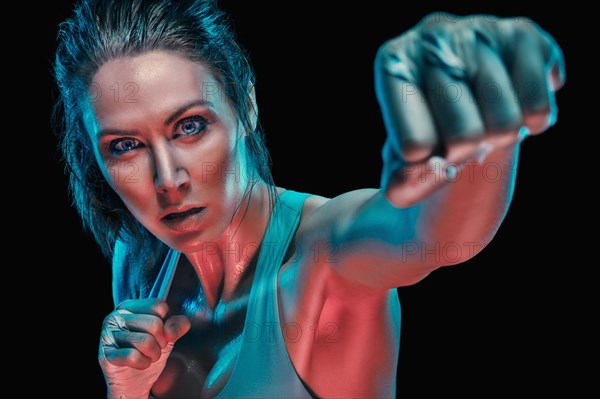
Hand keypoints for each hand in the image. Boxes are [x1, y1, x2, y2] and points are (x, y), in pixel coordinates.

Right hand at [98, 298, 190, 398]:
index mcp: (130, 306)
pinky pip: (133, 356)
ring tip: (149, 357)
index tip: (162, 334)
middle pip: (154, 324)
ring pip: (146, 341)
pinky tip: (140, 364)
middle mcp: (115, 317)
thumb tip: (171, 330)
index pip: (158, 306)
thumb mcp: (169, 335)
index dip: (167, 323)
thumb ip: (178, 325)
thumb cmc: (150, 352)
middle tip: (156, 349)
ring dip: (154, 354)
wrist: (136, 381)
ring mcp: (107, 335)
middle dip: (162, 342)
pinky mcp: (105, 354)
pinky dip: (143, 363)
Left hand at [375, 13, 564, 206]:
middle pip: (464, 138)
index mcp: (392, 64)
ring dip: (499, 138)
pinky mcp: (523, 34)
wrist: (466, 101)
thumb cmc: (427, 133)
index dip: (428, 167)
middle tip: (461, 138)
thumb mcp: (402, 166)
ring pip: (505, 125)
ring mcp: (479, 28)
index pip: (415, 145)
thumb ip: (404, 185)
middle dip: (466, 155)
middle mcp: (432, 36)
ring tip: (486, 119)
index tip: (426, 154)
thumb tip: (439, 170)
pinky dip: (533, 122)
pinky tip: (515, 104)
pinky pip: (539, 108)